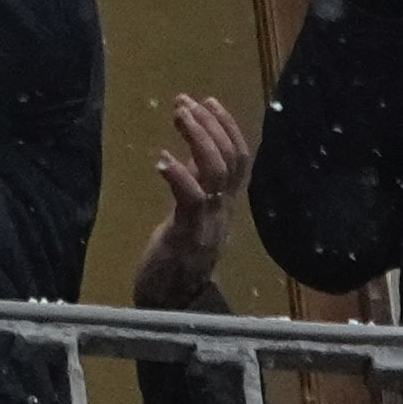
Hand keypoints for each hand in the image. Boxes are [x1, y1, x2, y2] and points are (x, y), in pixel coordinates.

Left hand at [131, 93, 252, 309]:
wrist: (172, 304)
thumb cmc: (178, 255)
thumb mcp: (192, 211)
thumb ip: (196, 180)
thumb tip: (192, 145)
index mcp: (226, 203)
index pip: (239, 157)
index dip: (226, 125)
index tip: (206, 99)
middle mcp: (224, 211)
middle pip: (231, 160)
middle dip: (211, 124)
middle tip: (185, 101)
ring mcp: (209, 223)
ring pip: (217, 173)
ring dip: (198, 139)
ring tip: (178, 115)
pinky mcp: (188, 236)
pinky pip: (191, 200)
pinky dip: (178, 175)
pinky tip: (162, 160)